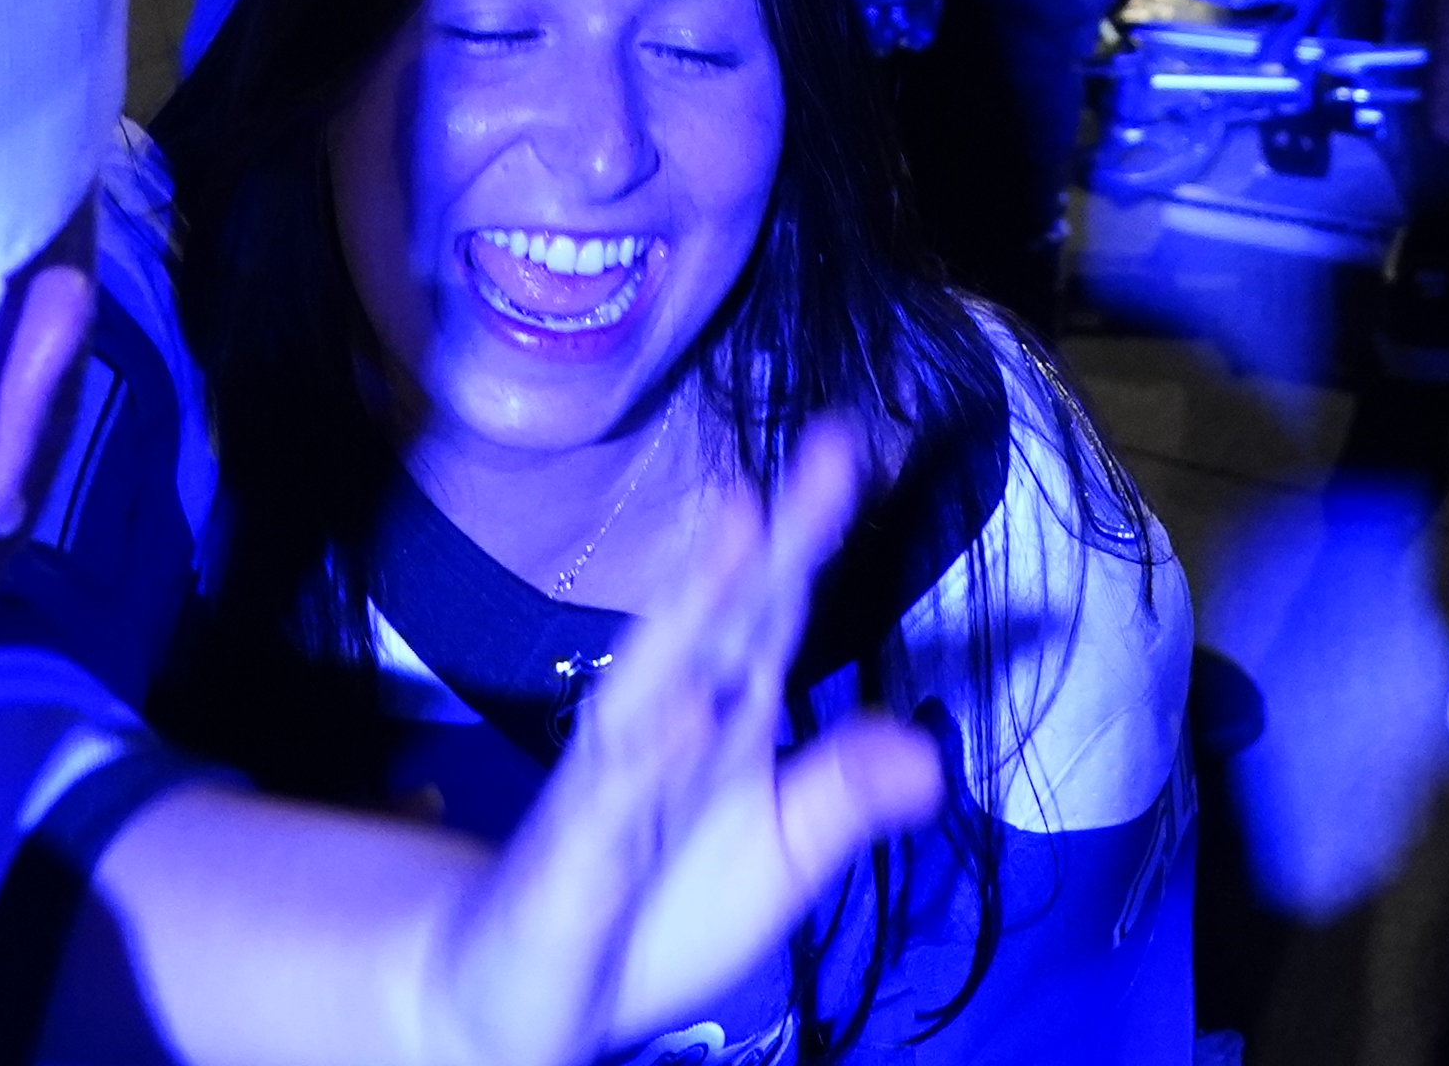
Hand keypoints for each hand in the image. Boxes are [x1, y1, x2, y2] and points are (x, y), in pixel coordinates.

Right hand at [409, 426, 945, 1065]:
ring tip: (746, 525)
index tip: (851, 449)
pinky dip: (643, 756)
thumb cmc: (651, 911)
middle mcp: (662, 732)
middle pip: (722, 623)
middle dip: (770, 539)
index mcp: (719, 722)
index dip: (811, 537)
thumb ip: (842, 797)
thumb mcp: (774, 857)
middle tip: (826, 450)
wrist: (516, 999)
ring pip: (655, 683)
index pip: (770, 616)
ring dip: (697, 604)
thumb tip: (932, 752)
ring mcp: (610, 793)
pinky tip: (683, 709)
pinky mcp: (571, 867)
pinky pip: (608, 805)